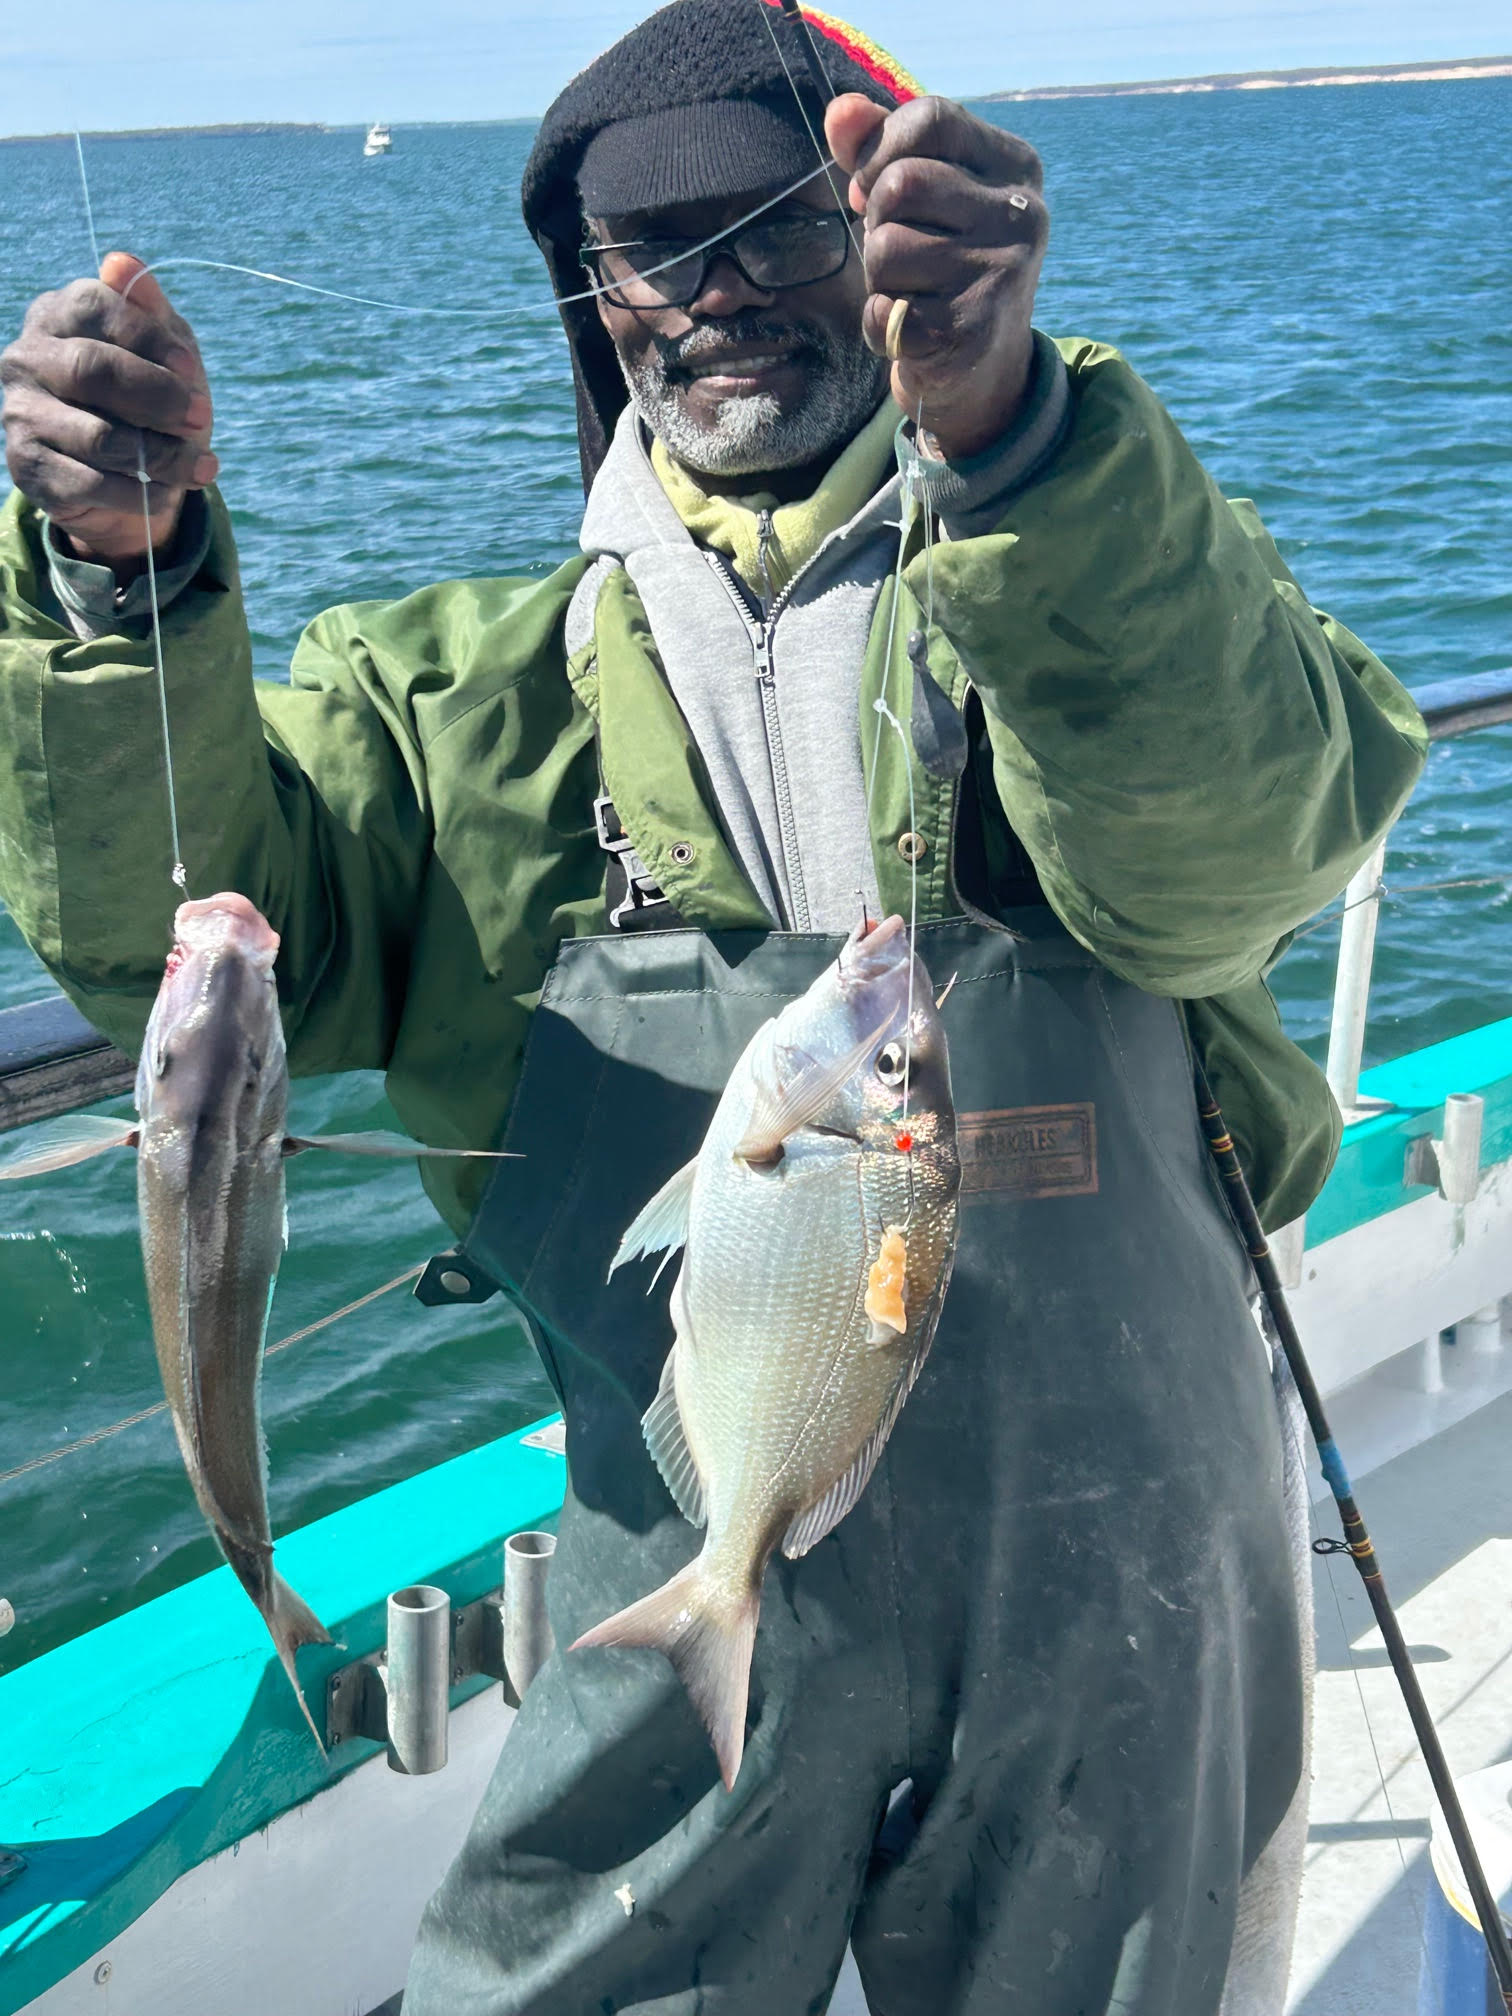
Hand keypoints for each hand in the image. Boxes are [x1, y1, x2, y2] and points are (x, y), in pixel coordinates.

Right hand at [1, 253, 215, 578]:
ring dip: (163, 456)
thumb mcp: (165, 352)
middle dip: (158, 396)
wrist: (132, 477)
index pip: (95, 305)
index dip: (149, 337)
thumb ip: (150, 311)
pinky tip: (166, 493)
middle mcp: (27, 358)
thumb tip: (120, 262)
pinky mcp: (27, 467)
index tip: (192, 368)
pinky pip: (91, 484)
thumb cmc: (152, 401)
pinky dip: (141, 494)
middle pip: (92, 369)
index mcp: (57, 314)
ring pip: (99, 437)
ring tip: (201, 467)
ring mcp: (20, 412)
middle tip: (200, 417)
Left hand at [825, 94, 1047, 462]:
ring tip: (910, 290)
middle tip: (900, 250)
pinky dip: (878, 324)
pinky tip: (908, 330)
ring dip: (878, 276)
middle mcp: (1020, 216)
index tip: (876, 187)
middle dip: (877, 220)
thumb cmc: (945, 264)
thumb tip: (839, 113)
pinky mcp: (969, 331)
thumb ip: (882, 147)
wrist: (984, 369)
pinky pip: (882, 310)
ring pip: (886, 248)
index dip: (882, 150)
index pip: (930, 118)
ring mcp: (1000, 274)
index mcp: (1015, 168)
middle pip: (902, 184)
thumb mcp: (925, 197)